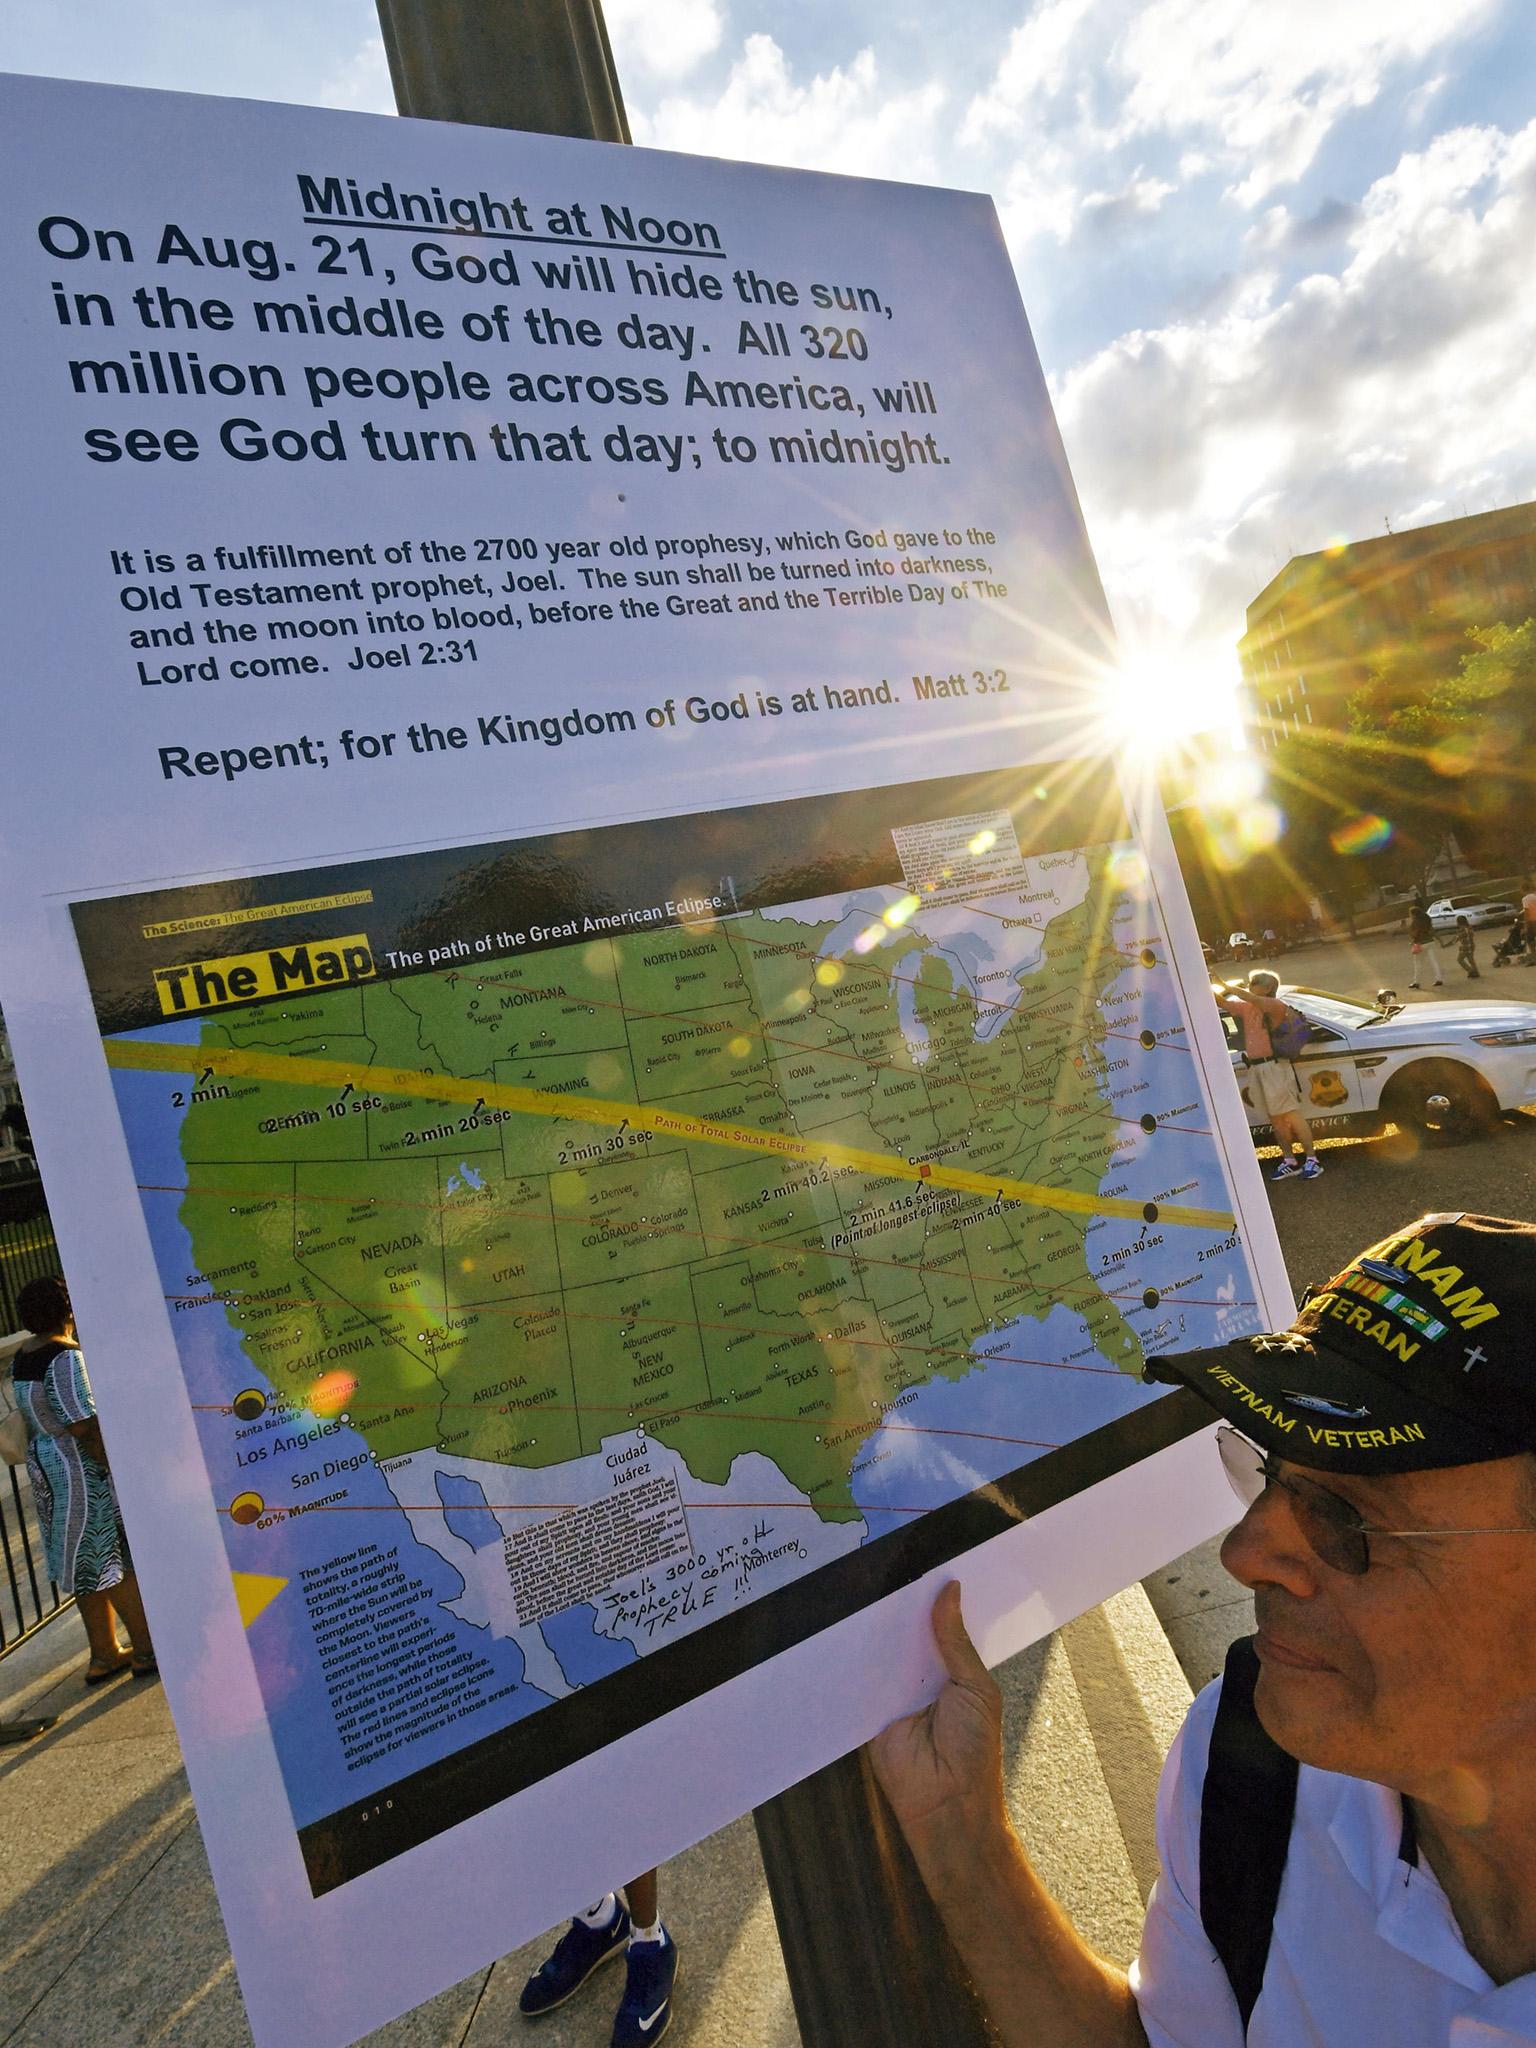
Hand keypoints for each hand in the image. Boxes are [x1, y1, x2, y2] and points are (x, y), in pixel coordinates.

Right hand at [868, 1581, 1004, 1836]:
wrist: (946, 1804)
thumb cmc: (974, 1748)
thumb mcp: (975, 1688)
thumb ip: (956, 1642)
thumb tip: (949, 1590)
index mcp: (955, 1668)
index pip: (941, 1626)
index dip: (934, 1598)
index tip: (924, 1559)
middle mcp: (923, 1676)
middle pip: (908, 1634)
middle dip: (901, 1608)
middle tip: (885, 1560)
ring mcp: (895, 1693)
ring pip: (882, 1652)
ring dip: (875, 1630)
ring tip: (861, 1585)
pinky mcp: (868, 1711)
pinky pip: (859, 1680)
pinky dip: (853, 1661)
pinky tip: (842, 1629)